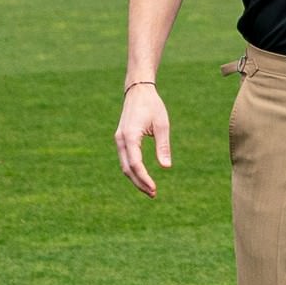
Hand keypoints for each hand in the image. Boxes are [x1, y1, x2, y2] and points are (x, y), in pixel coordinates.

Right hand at [114, 83, 170, 198]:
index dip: (144, 178)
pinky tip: (143, 177)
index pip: (135, 164)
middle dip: (139, 183)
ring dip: (136, 178)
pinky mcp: (121, 139)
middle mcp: (121, 140)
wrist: (138, 91)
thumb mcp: (162, 125)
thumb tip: (166, 167)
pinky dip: (133, 170)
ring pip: (124, 165)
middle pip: (127, 168)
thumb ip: (163, 146)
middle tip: (153, 194)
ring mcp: (119, 140)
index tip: (154, 189)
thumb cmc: (152, 106)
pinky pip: (125, 159)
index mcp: (130, 136)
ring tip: (150, 189)